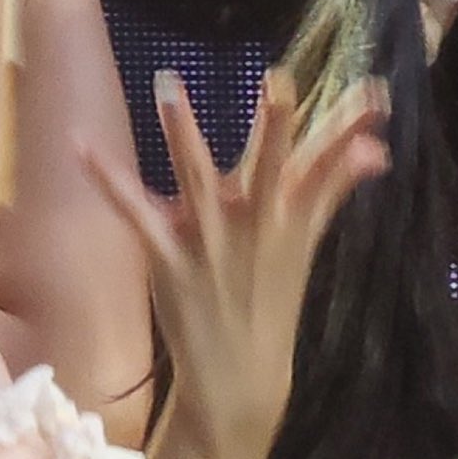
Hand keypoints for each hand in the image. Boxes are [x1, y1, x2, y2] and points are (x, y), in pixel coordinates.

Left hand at [95, 61, 391, 456]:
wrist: (239, 377)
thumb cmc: (271, 300)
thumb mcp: (304, 243)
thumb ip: (333, 188)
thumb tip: (375, 150)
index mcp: (290, 218)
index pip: (327, 164)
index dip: (349, 128)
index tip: (376, 94)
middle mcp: (256, 225)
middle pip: (270, 167)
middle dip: (276, 126)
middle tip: (279, 81)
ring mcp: (211, 244)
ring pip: (198, 179)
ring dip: (182, 134)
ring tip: (169, 86)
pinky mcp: (169, 261)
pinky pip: (136, 214)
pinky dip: (109, 181)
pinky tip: (82, 147)